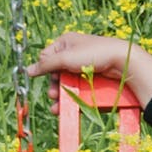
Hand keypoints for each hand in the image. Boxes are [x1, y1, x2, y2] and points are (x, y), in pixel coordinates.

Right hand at [25, 31, 151, 106]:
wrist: (123, 62)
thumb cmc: (93, 53)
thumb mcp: (65, 57)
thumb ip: (45, 65)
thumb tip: (28, 71)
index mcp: (66, 43)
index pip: (47, 56)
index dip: (45, 67)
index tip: (48, 76)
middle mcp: (74, 54)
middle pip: (56, 73)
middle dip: (54, 85)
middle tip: (54, 94)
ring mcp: (84, 67)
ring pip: (66, 84)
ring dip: (60, 95)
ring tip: (57, 106)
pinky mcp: (93, 79)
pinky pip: (78, 90)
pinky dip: (71, 98)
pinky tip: (65, 108)